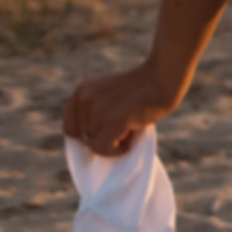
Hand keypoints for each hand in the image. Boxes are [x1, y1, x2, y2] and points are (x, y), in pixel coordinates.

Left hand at [64, 58, 180, 154]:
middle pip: (83, 138)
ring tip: (129, 127)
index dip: (87, 135)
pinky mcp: (112, 121)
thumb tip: (87, 140)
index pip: (70, 127)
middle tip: (122, 127)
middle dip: (102, 137)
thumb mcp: (106, 93)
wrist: (161, 80)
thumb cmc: (139, 89)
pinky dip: (116, 151)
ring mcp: (97, 110)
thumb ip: (93, 110)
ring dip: (113, 142)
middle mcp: (84, 99)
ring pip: (94, 145)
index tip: (104, 132)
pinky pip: (104, 149)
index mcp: (81, 91)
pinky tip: (129, 141)